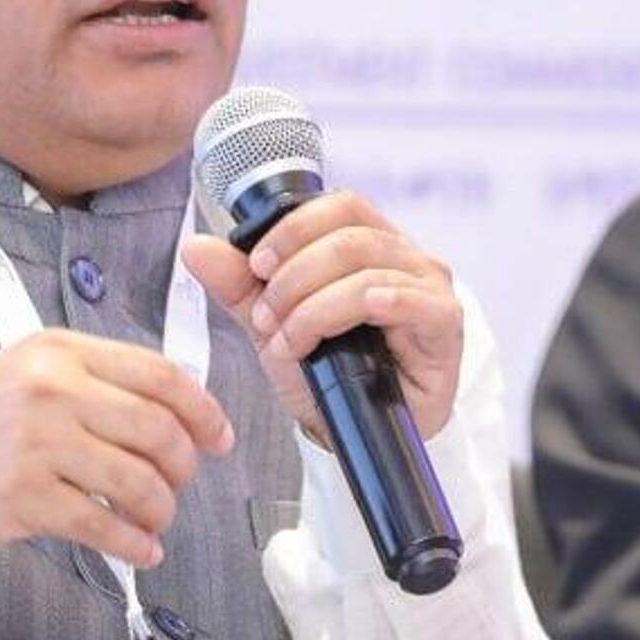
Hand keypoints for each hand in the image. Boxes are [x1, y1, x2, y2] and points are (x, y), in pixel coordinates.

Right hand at [0, 329, 234, 568]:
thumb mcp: (34, 369)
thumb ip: (101, 380)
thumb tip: (177, 412)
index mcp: (63, 351)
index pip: (160, 376)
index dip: (203, 411)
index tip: (220, 438)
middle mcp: (55, 391)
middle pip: (158, 430)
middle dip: (184, 466)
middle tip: (182, 483)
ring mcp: (39, 445)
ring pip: (137, 481)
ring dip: (161, 508)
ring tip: (157, 518)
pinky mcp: (25, 498)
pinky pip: (102, 525)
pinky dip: (133, 543)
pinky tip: (142, 549)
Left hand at [181, 191, 461, 443]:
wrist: (357, 433)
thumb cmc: (331, 375)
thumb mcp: (275, 326)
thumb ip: (241, 286)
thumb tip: (195, 246)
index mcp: (373, 243)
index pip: (340, 206)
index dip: (294, 228)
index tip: (256, 265)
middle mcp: (408, 256)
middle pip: (349, 236)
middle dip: (295, 276)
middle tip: (266, 318)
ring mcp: (430, 287)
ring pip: (366, 270)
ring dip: (315, 306)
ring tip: (290, 341)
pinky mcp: (444, 322)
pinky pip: (407, 299)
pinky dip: (366, 307)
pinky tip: (340, 329)